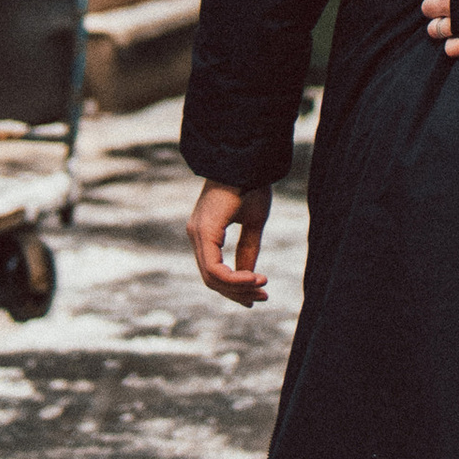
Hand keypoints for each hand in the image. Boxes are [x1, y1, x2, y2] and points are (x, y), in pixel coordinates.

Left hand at [188, 179, 272, 303]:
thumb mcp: (252, 223)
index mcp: (205, 232)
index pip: (214, 270)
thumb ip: (247, 249)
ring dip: (238, 287)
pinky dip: (234, 279)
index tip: (257, 294)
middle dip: (238, 292)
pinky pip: (214, 269)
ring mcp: (197, 233)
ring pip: (212, 278)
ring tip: (262, 286)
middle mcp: (196, 234)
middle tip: (263, 297)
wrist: (249, 161)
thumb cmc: (251, 184)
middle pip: (211, 279)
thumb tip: (248, 275)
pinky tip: (254, 277)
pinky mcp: (204, 232)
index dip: (234, 287)